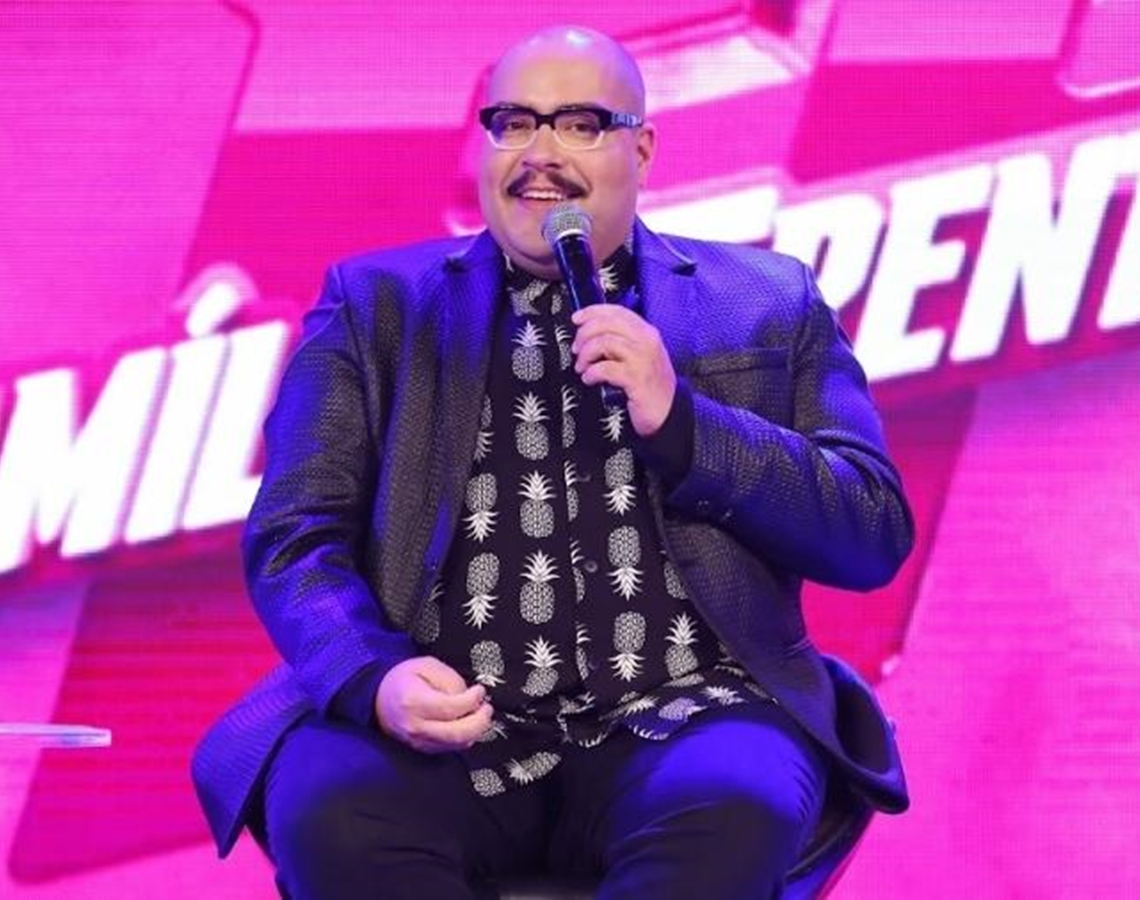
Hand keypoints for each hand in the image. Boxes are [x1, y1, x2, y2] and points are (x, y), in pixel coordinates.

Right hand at [375, 656, 492, 752]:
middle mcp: (415, 727)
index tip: (480, 690)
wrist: (377, 698)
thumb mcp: (426, 665)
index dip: (472, 700)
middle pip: (458, 734)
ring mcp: (418, 742)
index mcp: (414, 702)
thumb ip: (450, 680)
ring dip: (475, 731)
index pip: (452, 708)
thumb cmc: (403, 678)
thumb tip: (468, 698)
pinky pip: (449, 748)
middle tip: (487, 708)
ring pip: (456, 745)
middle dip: (480, 722)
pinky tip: (466, 724)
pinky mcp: (421, 749)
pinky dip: (463, 738)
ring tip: (479, 714)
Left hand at [571, 305, 676, 436]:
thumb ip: (621, 341)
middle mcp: (647, 341)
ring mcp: (643, 359)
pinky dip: (592, 372)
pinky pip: (606, 368)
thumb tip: (590, 331)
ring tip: (582, 367)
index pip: (617, 312)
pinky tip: (589, 379)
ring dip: (586, 354)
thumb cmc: (649, 384)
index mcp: (646, 332)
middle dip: (584, 334)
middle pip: (607, 324)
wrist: (667, 412)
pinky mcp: (636, 378)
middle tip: (577, 350)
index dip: (593, 312)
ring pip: (604, 342)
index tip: (576, 319)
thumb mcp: (639, 355)